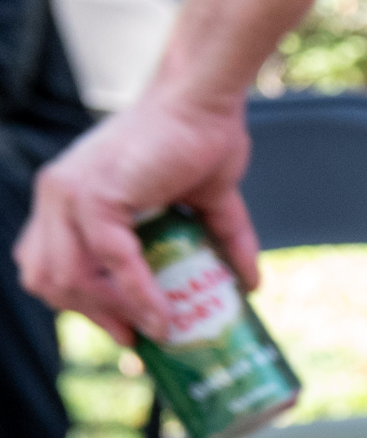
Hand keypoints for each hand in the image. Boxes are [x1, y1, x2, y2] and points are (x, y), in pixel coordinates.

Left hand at [14, 89, 259, 343]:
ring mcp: (68, 194)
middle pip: (46, 277)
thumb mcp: (204, 205)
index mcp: (68, 196)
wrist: (203, 102)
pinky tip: (164, 315)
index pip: (48, 262)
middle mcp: (56, 195)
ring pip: (66, 277)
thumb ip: (219, 243)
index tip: (124, 328)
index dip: (79, 303)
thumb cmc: (202, 139)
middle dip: (90, 315)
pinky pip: (111, 261)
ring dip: (109, 312)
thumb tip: (249, 287)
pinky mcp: (93, 195)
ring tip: (153, 327)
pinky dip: (138, 294)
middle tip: (136, 335)